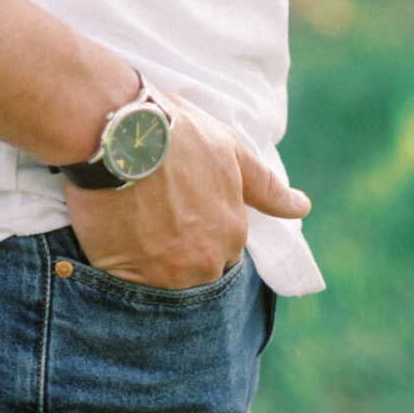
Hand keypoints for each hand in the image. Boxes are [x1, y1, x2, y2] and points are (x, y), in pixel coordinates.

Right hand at [63, 94, 310, 289]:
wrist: (118, 130)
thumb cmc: (176, 132)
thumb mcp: (230, 151)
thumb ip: (266, 188)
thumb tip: (302, 207)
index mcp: (231, 234)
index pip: (222, 250)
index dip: (199, 227)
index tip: (179, 206)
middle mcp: (204, 262)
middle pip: (194, 270)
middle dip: (177, 250)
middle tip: (151, 212)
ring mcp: (163, 273)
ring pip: (160, 281)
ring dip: (148, 261)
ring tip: (128, 221)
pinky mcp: (124, 275)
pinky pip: (123, 282)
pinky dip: (118, 265)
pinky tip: (111, 230)